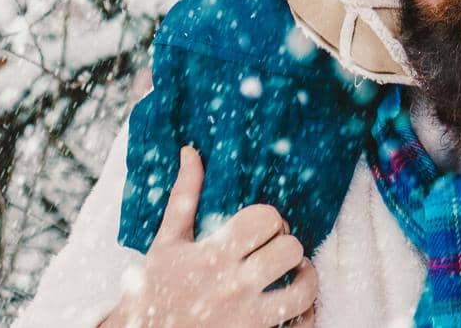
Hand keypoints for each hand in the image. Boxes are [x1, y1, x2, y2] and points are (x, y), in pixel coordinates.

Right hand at [104, 147, 316, 327]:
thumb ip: (184, 197)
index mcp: (212, 256)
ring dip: (306, 277)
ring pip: (304, 289)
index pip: (265, 220)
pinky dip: (306, 313)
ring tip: (295, 274)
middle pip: (289, 249)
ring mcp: (246, 319)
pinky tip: (294, 303)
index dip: (271, 218)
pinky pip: (300, 324)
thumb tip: (191, 151)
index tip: (263, 227)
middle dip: (287, 244)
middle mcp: (232, 287)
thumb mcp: (166, 243)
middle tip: (277, 249)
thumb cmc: (154, 289)